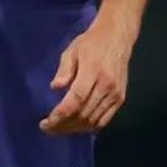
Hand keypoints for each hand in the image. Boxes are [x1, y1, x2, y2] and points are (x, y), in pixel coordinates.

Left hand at [40, 17, 134, 134]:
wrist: (117, 38)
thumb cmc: (91, 43)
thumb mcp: (72, 50)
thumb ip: (64, 69)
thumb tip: (55, 87)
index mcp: (93, 70)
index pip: (76, 99)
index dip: (61, 115)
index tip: (46, 122)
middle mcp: (107, 85)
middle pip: (84, 114)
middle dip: (63, 125)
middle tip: (47, 128)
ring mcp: (115, 94)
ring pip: (93, 121)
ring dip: (74, 129)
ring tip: (58, 129)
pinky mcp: (120, 99)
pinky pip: (104, 121)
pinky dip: (89, 127)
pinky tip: (76, 127)